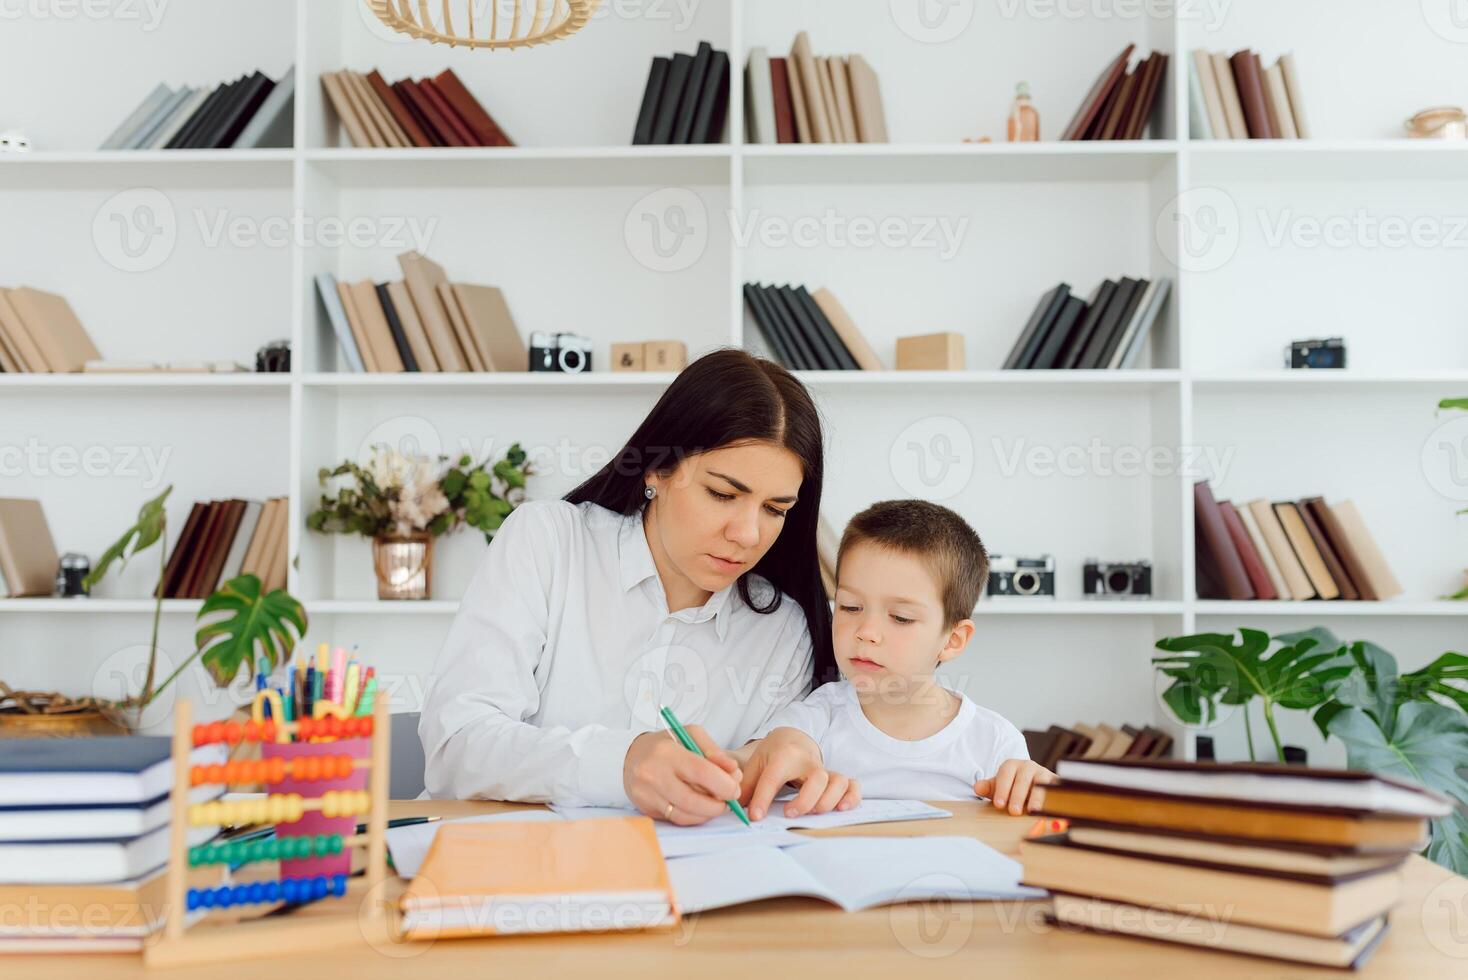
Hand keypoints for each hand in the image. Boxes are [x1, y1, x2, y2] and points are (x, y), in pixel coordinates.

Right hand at [623, 726, 742, 825]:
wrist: (632, 756)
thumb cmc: (667, 744)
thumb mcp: (691, 735)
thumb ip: (714, 751)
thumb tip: (733, 771)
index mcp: (666, 752)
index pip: (700, 772)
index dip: (723, 784)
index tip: (735, 789)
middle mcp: (652, 774)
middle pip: (692, 799)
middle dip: (717, 805)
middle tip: (730, 801)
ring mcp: (646, 794)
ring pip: (684, 814)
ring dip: (707, 814)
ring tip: (718, 805)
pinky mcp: (645, 808)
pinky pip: (676, 819)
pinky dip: (695, 817)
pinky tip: (702, 809)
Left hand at [738, 727, 860, 820]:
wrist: (791, 740)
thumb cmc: (771, 756)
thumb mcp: (754, 765)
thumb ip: (745, 786)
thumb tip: (733, 807)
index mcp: (784, 755)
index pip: (774, 777)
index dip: (763, 799)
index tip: (755, 817)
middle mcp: (809, 761)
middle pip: (817, 778)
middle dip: (805, 800)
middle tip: (789, 814)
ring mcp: (825, 769)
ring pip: (838, 781)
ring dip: (830, 801)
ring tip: (815, 814)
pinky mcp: (837, 778)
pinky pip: (853, 786)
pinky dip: (852, 798)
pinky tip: (841, 810)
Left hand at [974, 759, 1055, 815]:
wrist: (1034, 787)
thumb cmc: (1013, 788)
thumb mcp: (999, 788)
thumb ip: (989, 788)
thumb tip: (977, 788)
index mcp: (1012, 765)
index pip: (1006, 773)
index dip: (1002, 788)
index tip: (998, 804)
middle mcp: (1029, 766)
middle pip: (1023, 779)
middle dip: (1017, 796)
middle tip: (1013, 811)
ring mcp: (1044, 773)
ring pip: (1041, 782)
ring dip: (1037, 797)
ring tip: (1032, 811)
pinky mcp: (1056, 783)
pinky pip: (1056, 790)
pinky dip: (1053, 799)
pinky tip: (1049, 811)